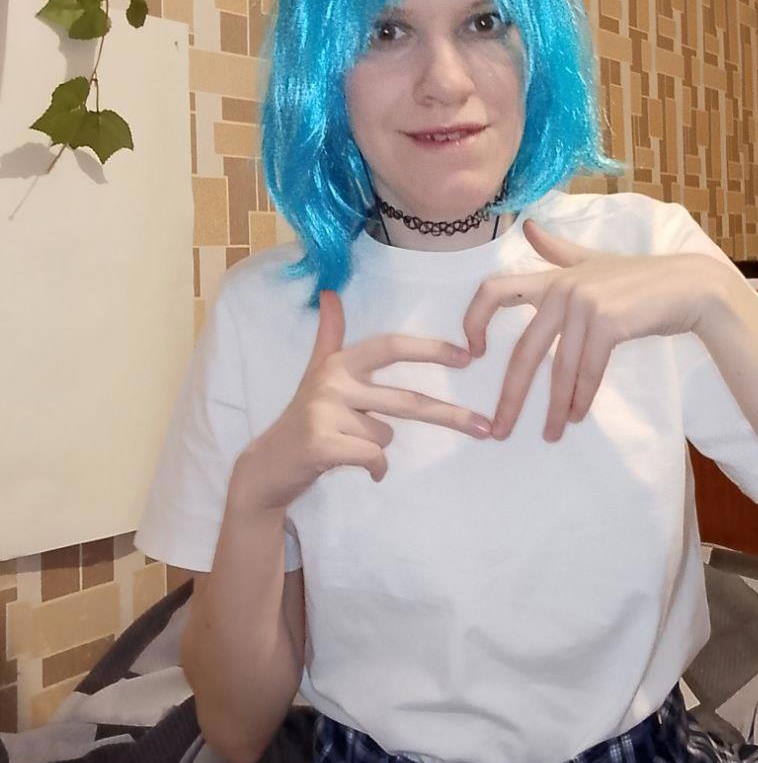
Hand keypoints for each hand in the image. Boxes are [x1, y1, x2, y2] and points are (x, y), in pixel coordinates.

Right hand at [233, 291, 491, 508]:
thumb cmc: (303, 419)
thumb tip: (329, 293)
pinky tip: (362, 470)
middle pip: (406, 399)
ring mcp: (325, 412)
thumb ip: (329, 336)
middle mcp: (332, 381)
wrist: (268, 465)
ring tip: (351, 447)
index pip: (390, 347)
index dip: (429, 349)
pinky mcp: (321, 443)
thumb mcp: (316, 373)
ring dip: (379, 448)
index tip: (467, 356)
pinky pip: (375, 456)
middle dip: (450, 415)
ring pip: (386, 434)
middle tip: (484, 428)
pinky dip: (376, 468)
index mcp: (338, 363)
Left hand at [462, 220, 726, 441]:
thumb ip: (556, 250)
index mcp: (552, 278)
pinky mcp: (608, 321)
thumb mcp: (592, 261)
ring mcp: (585, 303)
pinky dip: (582, 397)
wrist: (689, 286)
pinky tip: (578, 416)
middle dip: (511, 394)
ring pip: (560, 367)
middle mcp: (562, 289)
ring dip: (555, 406)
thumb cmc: (641, 278)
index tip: (472, 354)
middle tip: (501, 429)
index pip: (495, 290)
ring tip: (551, 434)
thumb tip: (527, 226)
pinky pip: (588, 369)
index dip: (474, 320)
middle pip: (525, 349)